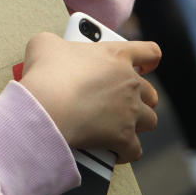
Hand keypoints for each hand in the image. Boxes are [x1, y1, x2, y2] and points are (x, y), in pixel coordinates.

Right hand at [19, 32, 160, 162]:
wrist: (46, 107)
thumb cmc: (46, 74)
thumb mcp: (45, 44)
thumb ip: (56, 43)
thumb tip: (51, 49)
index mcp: (115, 56)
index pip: (148, 52)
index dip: (149, 59)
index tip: (147, 65)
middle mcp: (129, 83)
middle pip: (150, 92)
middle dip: (140, 97)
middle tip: (121, 100)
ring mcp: (130, 111)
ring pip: (149, 120)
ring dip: (137, 123)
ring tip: (120, 125)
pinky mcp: (124, 138)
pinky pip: (134, 150)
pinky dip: (125, 151)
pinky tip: (115, 151)